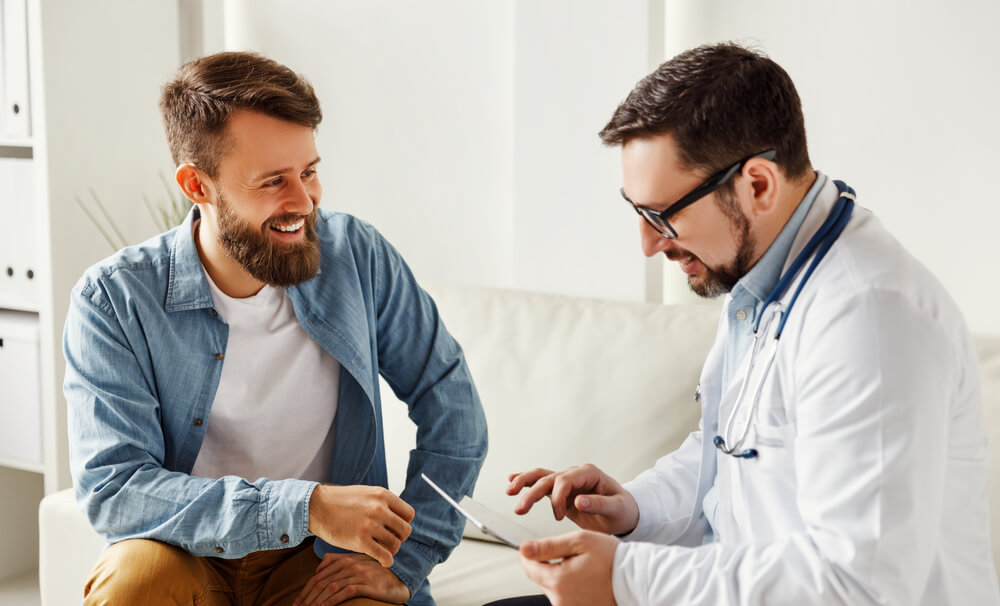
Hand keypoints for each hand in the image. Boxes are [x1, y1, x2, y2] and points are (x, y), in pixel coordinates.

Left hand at [292, 553, 410, 605]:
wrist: (401, 577)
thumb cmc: (376, 573)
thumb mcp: (358, 563)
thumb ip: (338, 562)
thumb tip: (318, 568)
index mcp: (345, 559)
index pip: (319, 575)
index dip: (306, 589)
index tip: (298, 602)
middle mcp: (350, 564)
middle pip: (322, 581)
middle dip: (307, 597)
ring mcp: (359, 573)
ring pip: (331, 587)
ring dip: (316, 601)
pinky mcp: (367, 583)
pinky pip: (346, 591)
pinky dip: (333, 600)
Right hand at [308, 485, 414, 566]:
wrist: (317, 506)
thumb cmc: (341, 501)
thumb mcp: (367, 493)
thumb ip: (384, 503)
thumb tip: (400, 517)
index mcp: (382, 495)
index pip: (409, 514)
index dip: (403, 523)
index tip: (394, 527)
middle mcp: (379, 509)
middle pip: (405, 531)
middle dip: (399, 537)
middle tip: (389, 540)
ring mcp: (370, 525)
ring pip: (396, 545)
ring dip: (391, 550)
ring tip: (382, 549)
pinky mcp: (360, 541)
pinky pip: (384, 556)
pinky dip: (387, 561)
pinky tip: (383, 561)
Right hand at [507, 465, 638, 534]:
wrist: (624, 513)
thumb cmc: (623, 510)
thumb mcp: (617, 509)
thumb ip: (599, 504)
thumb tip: (579, 500)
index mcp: (590, 474)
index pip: (565, 480)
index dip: (558, 498)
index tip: (559, 517)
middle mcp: (576, 474)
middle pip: (549, 478)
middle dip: (532, 492)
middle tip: (520, 508)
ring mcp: (567, 480)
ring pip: (541, 477)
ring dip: (524, 483)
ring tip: (509, 491)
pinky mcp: (561, 490)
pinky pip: (541, 483)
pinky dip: (527, 482)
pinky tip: (512, 481)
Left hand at [519, 530, 618, 605]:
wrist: (636, 580)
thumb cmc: (611, 559)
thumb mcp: (579, 541)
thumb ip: (548, 546)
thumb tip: (524, 549)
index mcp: (558, 581)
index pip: (528, 567)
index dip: (530, 554)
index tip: (537, 546)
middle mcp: (560, 601)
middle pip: (541, 578)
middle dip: (550, 564)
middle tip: (572, 554)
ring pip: (554, 588)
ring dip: (562, 576)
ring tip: (584, 568)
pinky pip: (566, 597)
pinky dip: (572, 587)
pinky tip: (587, 579)